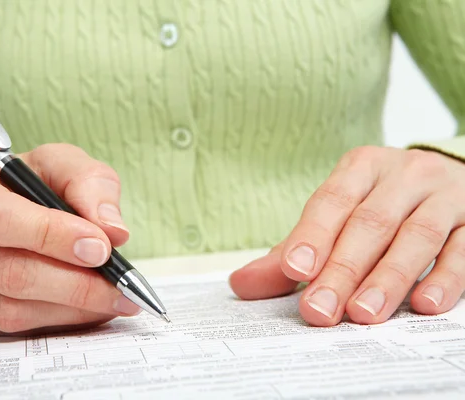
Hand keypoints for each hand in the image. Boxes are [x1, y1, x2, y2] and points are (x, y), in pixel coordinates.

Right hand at [0, 144, 139, 335]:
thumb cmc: (19, 183)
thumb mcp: (56, 164)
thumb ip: (88, 183)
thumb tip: (112, 230)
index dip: (52, 236)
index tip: (101, 248)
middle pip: (7, 272)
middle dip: (75, 283)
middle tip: (121, 285)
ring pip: (9, 310)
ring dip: (71, 309)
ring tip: (112, 298)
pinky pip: (5, 329)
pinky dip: (54, 321)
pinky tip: (83, 308)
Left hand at [230, 146, 464, 325]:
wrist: (450, 179)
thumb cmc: (382, 203)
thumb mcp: (338, 215)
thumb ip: (294, 251)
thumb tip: (241, 285)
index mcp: (361, 169)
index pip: (332, 201)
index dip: (313, 236)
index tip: (294, 272)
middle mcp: (403, 176)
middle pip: (370, 224)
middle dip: (343, 270)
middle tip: (320, 310)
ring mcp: (444, 196)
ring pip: (416, 237)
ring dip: (389, 278)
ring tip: (364, 313)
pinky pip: (464, 250)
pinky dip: (446, 278)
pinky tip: (426, 304)